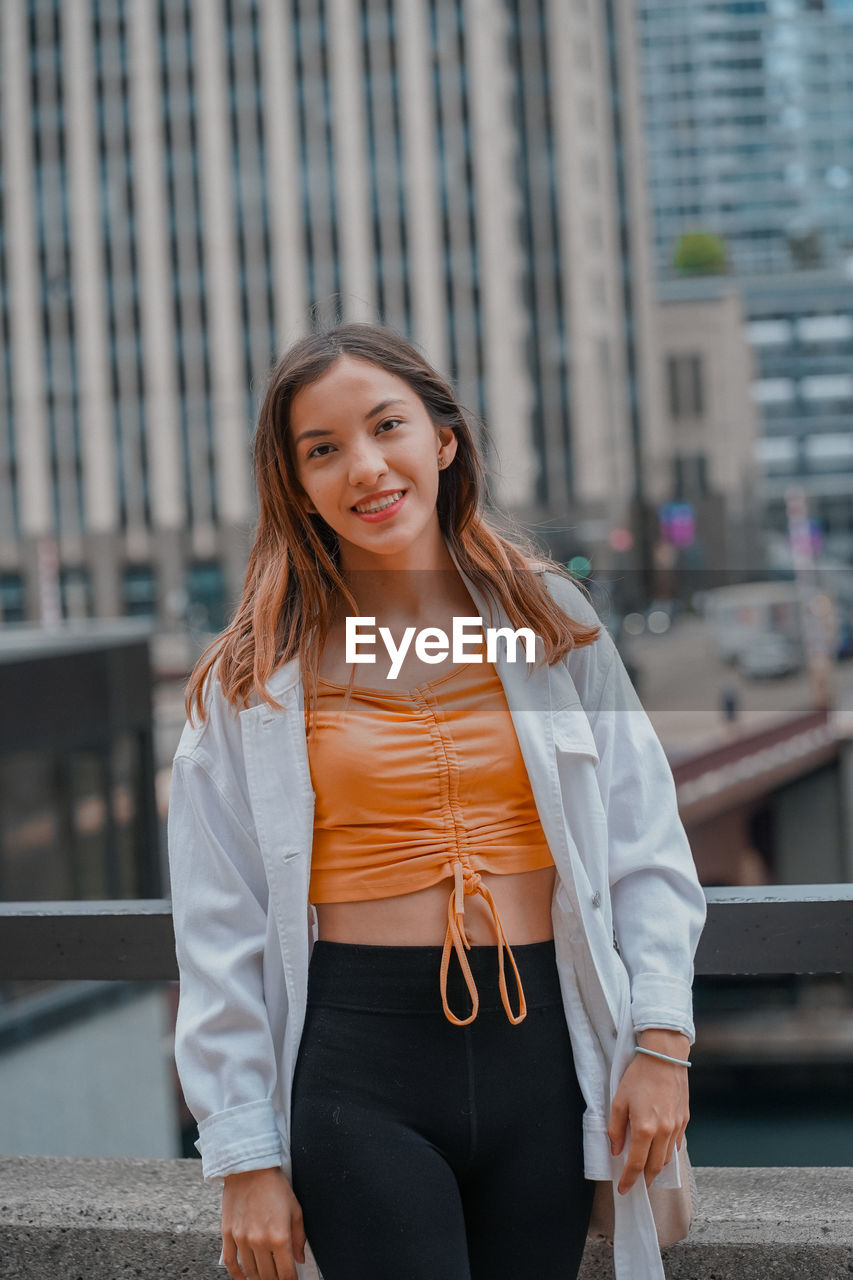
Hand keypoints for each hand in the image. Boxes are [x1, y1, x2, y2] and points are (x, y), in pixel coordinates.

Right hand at [222, 1166, 306, 1279]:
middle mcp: (260, 1242)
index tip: (293, 1279)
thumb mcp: (296, 1210)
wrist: (250, 1168)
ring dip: (259, 1278)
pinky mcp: (228, 1234)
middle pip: (268, 1276)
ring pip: (251, 1272)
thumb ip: (299, 1238)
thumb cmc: (275, 1186)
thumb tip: (299, 1259)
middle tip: (280, 1276)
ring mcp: (242, 1239)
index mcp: (280, 1237)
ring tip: (266, 1276)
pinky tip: (243, 1277)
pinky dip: (237, 1274)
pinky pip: (230, 1263)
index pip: (286, 1273)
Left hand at [607, 1030, 689, 1196]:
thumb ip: (616, 1129)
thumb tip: (616, 1150)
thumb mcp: (619, 1100)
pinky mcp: (685, 1119)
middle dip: (645, 1179)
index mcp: (645, 1128)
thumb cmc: (639, 1076)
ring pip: (668, 1157)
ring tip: (648, 1169)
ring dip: (658, 1167)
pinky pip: (676, 1144)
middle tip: (637, 1184)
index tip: (623, 1189)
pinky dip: (668, 1152)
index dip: (629, 1179)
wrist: (664, 1057)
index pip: (636, 1164)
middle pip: (655, 1166)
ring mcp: (677, 1126)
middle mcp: (664, 1131)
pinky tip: (660, 1150)